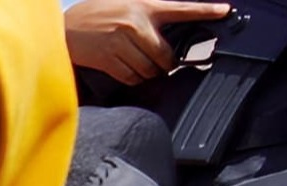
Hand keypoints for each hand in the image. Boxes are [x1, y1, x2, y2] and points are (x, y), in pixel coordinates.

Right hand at [68, 0, 231, 82]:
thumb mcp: (124, 6)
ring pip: (149, 68)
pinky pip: (131, 76)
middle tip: (161, 64)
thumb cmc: (96, 15)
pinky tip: (128, 71)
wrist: (62, 27)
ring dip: (148, 73)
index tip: (225, 11)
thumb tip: (169, 32)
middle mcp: (135, 24)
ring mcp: (120, 42)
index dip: (206, 10)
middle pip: (165, 55)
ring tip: (140, 66)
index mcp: (144, 7)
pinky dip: (133, 78)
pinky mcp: (107, 58)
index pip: (182, 9)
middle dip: (165, 64)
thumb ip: (147, 15)